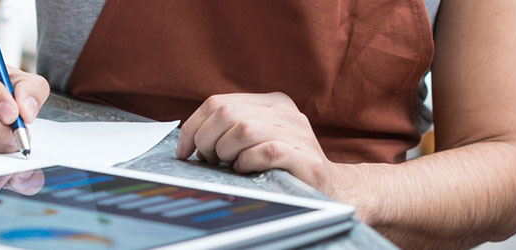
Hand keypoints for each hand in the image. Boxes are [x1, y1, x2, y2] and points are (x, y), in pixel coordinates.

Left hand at [175, 92, 331, 184]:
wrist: (330, 188)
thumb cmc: (285, 166)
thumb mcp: (256, 140)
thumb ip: (229, 131)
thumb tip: (190, 140)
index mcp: (270, 102)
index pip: (217, 102)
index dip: (193, 126)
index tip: (184, 150)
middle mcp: (285, 112)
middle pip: (226, 113)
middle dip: (206, 140)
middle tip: (209, 160)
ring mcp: (297, 133)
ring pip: (243, 129)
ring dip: (227, 152)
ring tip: (231, 165)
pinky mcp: (304, 157)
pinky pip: (265, 151)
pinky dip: (247, 162)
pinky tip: (247, 170)